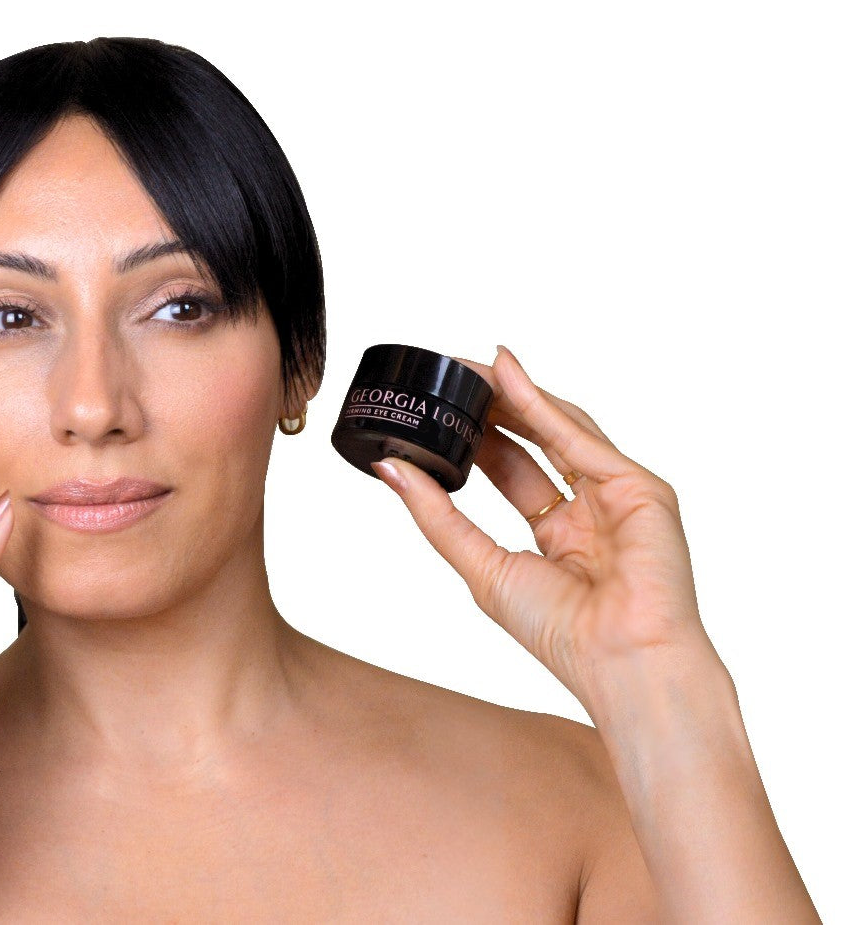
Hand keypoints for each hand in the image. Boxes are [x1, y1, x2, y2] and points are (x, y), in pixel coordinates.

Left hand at [370, 345, 717, 716]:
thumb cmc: (562, 633)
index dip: (477, 435)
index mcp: (560, 533)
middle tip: (450, 375)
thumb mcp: (481, 566)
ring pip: (559, 427)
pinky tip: (506, 377)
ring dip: (513, 395)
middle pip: (537, 438)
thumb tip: (391, 470)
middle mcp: (591, 507)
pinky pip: (579, 436)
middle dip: (493, 406)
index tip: (438, 408)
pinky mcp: (640, 486)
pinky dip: (540, 404)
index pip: (512, 467)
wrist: (620, 661)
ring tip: (468, 369)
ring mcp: (618, 493)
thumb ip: (438, 515)